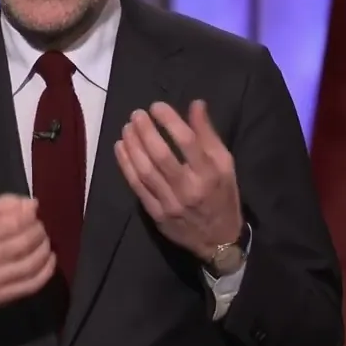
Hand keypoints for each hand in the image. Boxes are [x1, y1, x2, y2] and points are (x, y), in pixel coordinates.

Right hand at [0, 194, 55, 317]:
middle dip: (39, 232)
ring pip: (30, 264)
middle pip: (23, 243)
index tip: (34, 213)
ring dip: (44, 250)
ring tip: (44, 242)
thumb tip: (32, 204)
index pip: (12, 223)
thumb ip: (1, 206)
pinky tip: (49, 259)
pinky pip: (32, 284)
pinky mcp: (0, 298)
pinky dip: (46, 270)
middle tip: (40, 228)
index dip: (29, 216)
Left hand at [114, 100, 242, 260]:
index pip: (187, 141)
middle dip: (145, 131)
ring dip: (133, 146)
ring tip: (127, 128)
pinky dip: (126, 165)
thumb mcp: (225, 165)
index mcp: (210, 174)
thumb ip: (208, 135)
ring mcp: (170, 203)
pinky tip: (121, 148)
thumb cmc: (222, 196)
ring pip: (145, 170)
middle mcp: (189, 188)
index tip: (157, 106)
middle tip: (137, 114)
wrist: (218, 240)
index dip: (169, 120)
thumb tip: (195, 104)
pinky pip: (137, 186)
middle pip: (161, 155)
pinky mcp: (156, 213)